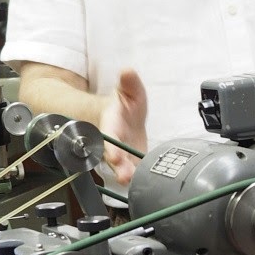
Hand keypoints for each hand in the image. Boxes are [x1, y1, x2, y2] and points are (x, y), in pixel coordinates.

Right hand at [99, 69, 148, 184]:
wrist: (123, 118)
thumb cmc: (124, 105)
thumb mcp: (129, 90)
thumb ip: (130, 83)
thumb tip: (128, 71)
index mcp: (111, 123)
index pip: (108, 136)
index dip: (110, 147)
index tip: (114, 156)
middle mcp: (113, 142)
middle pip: (113, 156)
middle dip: (118, 166)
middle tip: (124, 176)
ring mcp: (121, 154)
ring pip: (122, 168)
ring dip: (127, 176)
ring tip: (132, 182)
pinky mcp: (131, 162)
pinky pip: (134, 172)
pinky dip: (139, 179)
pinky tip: (145, 184)